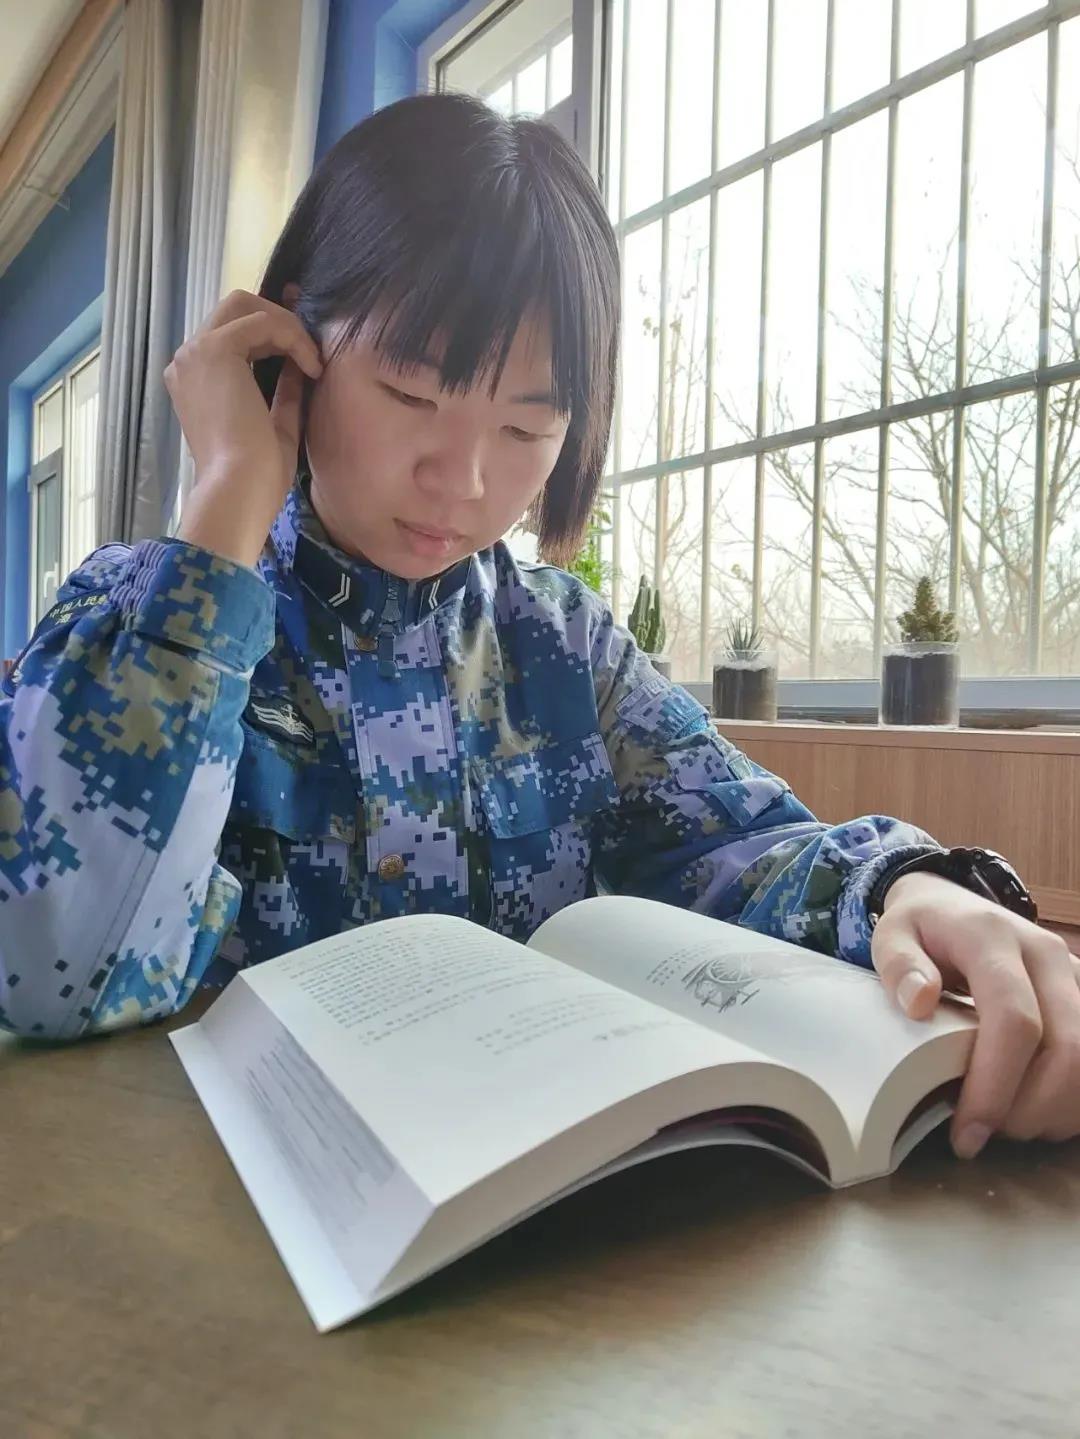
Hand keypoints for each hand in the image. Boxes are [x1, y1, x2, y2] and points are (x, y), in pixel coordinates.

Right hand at [164, 289, 322, 567]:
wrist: (238, 490)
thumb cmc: (255, 473)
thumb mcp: (275, 424)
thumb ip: (283, 391)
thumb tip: (299, 365)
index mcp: (195, 380)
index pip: (233, 333)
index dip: (272, 332)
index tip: (307, 349)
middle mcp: (188, 360)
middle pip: (236, 308)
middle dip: (280, 320)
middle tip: (311, 351)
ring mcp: (196, 352)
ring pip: (246, 306)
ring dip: (288, 327)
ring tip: (314, 363)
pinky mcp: (215, 350)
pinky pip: (263, 322)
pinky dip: (293, 337)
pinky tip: (312, 368)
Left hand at [872, 870, 1079, 1158]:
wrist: (955, 903)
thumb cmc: (923, 929)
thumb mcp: (892, 936)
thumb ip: (898, 965)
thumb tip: (918, 1002)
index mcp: (994, 939)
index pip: (1014, 1019)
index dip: (996, 1084)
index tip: (967, 1130)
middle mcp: (1047, 955)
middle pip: (1066, 1047)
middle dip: (1029, 1109)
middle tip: (986, 1134)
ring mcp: (1075, 976)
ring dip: (1056, 1110)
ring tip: (1009, 1125)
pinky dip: (1072, 1099)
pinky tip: (1038, 1113)